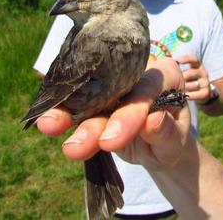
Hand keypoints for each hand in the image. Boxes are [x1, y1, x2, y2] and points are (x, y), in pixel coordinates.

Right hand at [36, 58, 189, 170]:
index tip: (112, 140)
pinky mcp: (94, 98)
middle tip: (77, 144)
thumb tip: (153, 121)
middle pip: (110, 89)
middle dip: (91, 119)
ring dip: (68, 116)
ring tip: (50, 128)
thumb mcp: (175, 142)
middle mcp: (135, 74)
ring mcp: (112, 85)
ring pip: (88, 96)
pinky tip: (47, 122)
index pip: (146, 88)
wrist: (156, 148)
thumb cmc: (171, 140)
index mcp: (164, 75)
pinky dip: (62, 115)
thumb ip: (168, 133)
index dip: (129, 112)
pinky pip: (75, 105)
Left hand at [176, 54, 210, 101]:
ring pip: (197, 84)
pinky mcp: (207, 92)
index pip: (195, 59)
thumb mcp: (182, 71)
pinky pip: (201, 94)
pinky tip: (186, 97)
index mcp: (197, 65)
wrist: (196, 92)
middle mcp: (203, 72)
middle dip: (184, 76)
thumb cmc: (185, 79)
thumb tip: (164, 60)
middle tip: (177, 79)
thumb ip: (175, 67)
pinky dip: (193, 95)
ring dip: (187, 87)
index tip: (178, 61)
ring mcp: (205, 82)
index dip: (187, 59)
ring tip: (179, 90)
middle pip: (194, 72)